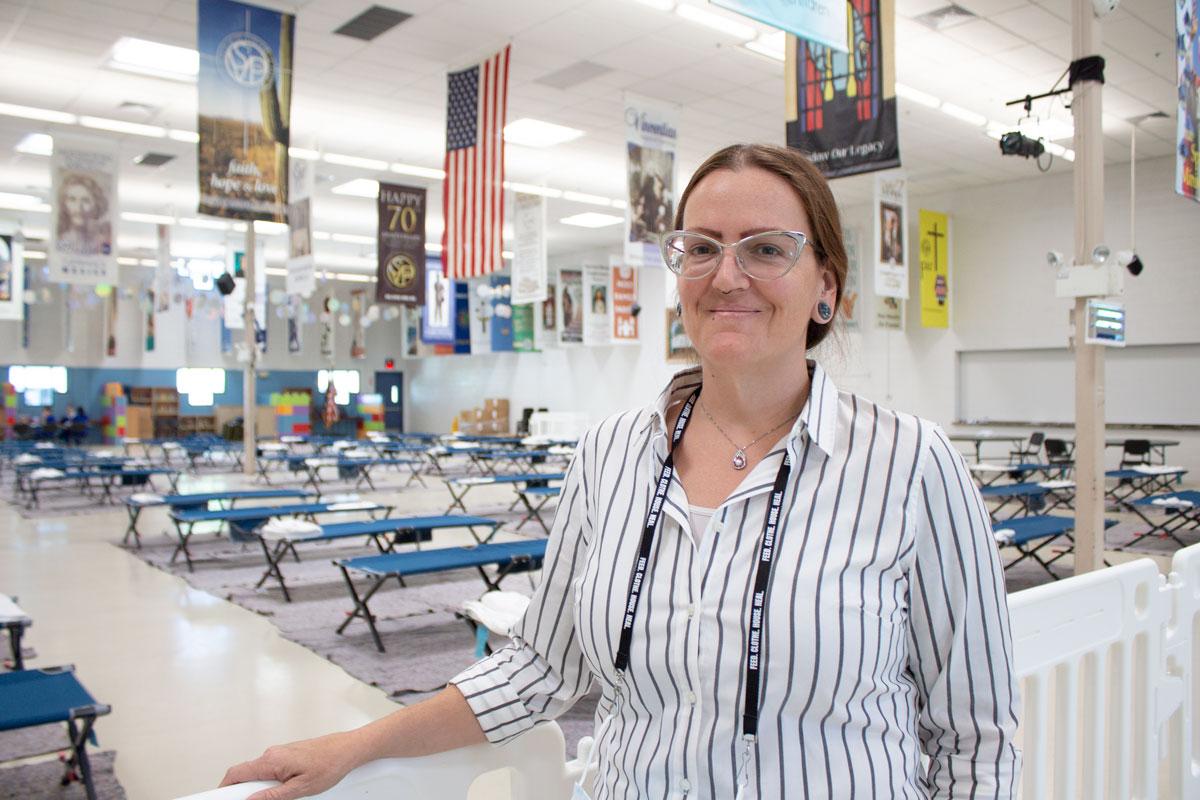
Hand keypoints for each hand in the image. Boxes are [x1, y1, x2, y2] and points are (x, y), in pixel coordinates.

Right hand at [219, 731, 360, 799]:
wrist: (347, 749)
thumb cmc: (330, 764)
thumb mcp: (300, 788)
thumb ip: (273, 795)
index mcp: (272, 760)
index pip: (236, 773)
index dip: (223, 788)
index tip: (218, 799)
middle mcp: (272, 753)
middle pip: (245, 774)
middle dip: (245, 791)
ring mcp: (279, 752)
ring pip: (258, 773)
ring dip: (260, 787)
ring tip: (284, 794)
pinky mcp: (287, 754)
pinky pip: (270, 769)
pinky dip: (270, 781)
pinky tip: (287, 787)